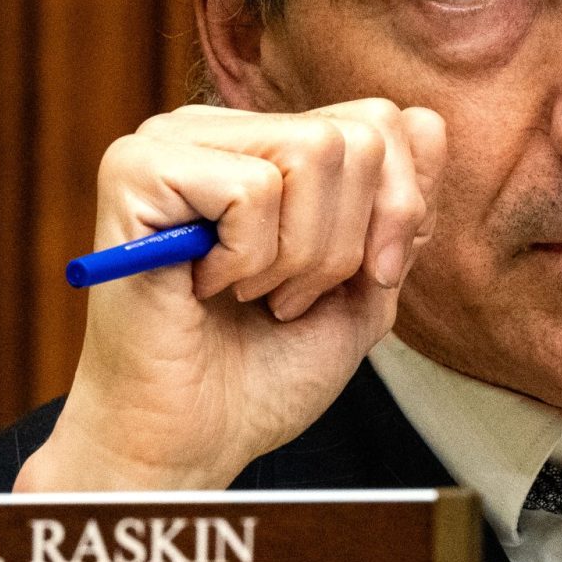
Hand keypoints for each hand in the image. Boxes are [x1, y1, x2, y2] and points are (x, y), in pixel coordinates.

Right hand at [15, 99, 446, 490]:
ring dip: (297, 255)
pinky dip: (247, 261)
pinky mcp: (135, 170)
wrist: (190, 441)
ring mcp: (169, 140)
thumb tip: (426, 121)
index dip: (396, 211)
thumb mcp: (366, 283)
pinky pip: (252, 189)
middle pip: (356, 136)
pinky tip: (205, 286)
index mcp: (266, 141)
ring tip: (249, 293)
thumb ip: (400, 207)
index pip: (383, 120)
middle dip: (345, 243)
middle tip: (288, 296)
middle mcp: (216, 126)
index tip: (364, 280)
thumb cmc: (265, 371)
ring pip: (314, 152)